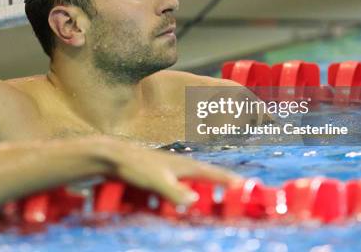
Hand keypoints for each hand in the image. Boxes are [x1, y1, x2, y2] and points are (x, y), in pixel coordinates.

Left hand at [91, 137, 239, 205]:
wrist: (112, 157)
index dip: (230, 181)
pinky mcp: (160, 173)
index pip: (214, 173)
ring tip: (218, 192)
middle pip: (208, 174)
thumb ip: (175, 192)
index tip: (248, 186)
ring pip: (195, 178)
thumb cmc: (135, 167)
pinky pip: (181, 184)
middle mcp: (181, 164)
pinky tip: (186, 195)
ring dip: (207, 185)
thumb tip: (194, 201)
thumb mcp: (156, 182)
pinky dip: (189, 190)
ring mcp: (170, 168)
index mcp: (185, 165)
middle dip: (224, 181)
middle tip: (239, 189)